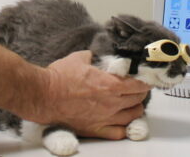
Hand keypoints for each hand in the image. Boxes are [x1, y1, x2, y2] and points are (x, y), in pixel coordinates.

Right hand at [35, 51, 149, 139]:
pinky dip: (126, 127)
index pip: (138, 84)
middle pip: (138, 99)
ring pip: (132, 116)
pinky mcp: (96, 129)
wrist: (44, 96)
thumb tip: (94, 56)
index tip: (146, 78)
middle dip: (141, 92)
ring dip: (136, 108)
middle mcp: (111, 103)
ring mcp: (105, 118)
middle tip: (140, 88)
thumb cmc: (59, 78)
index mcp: (110, 84)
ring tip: (134, 104)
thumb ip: (91, 57)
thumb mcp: (78, 58)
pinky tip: (125, 122)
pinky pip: (119, 132)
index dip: (145, 80)